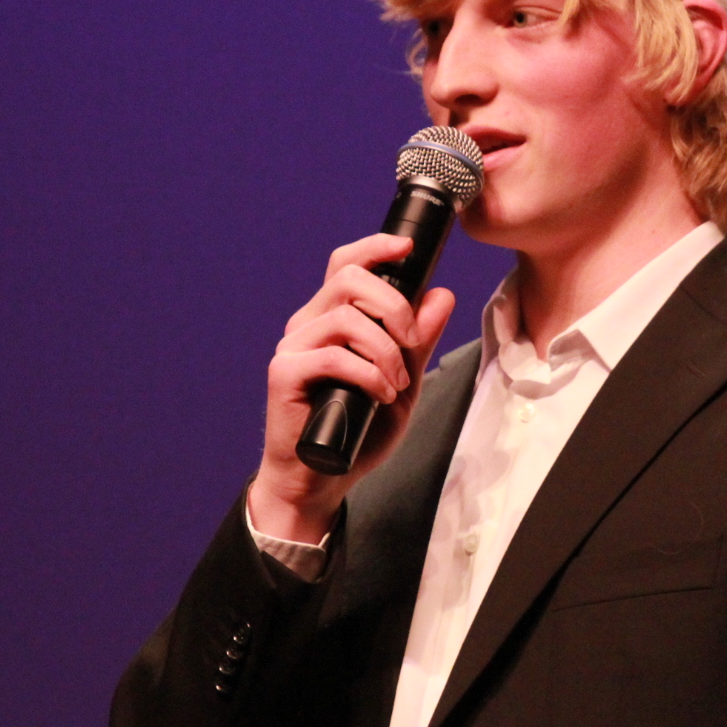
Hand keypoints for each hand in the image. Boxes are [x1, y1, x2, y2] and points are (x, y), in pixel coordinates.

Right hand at [248, 233, 455, 542]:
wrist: (323, 479)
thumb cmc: (359, 431)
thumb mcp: (403, 380)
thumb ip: (419, 340)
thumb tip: (442, 295)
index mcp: (333, 317)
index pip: (347, 264)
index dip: (376, 247)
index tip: (408, 248)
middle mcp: (309, 324)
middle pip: (349, 278)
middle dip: (393, 304)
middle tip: (411, 340)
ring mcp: (294, 346)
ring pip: (346, 318)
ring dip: (385, 350)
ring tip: (396, 384)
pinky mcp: (284, 372)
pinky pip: (333, 355)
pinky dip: (368, 374)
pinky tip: (379, 396)